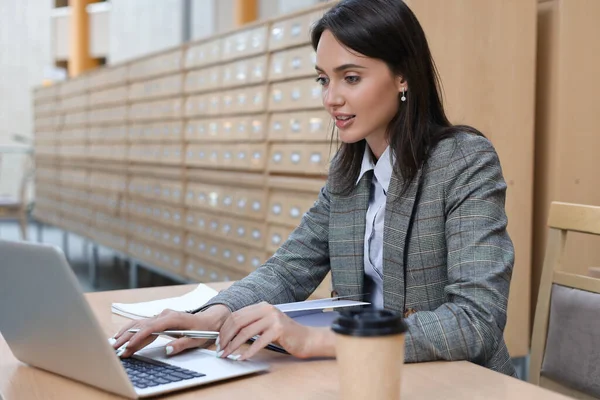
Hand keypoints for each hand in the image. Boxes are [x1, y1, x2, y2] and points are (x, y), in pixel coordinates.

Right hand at [112, 305, 230, 357]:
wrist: (209, 320)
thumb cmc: (203, 330)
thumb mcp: (195, 340)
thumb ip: (181, 344)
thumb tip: (167, 349)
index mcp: (173, 318)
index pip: (151, 327)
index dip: (138, 337)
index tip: (128, 347)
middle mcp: (165, 315)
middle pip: (141, 325)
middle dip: (126, 337)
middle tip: (114, 348)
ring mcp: (161, 316)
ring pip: (139, 323)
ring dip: (126, 333)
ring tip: (113, 343)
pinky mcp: (159, 320)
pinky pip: (142, 324)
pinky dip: (131, 331)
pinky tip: (122, 336)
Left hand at [217, 302, 321, 360]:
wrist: (306, 338)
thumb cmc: (285, 334)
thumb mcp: (266, 324)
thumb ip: (252, 323)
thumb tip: (229, 333)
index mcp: (262, 305)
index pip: (236, 315)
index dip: (225, 328)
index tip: (219, 340)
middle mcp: (267, 309)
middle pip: (238, 321)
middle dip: (226, 336)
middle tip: (220, 348)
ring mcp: (273, 318)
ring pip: (246, 332)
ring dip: (233, 345)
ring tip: (227, 354)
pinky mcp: (278, 330)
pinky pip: (258, 342)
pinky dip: (248, 351)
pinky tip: (242, 357)